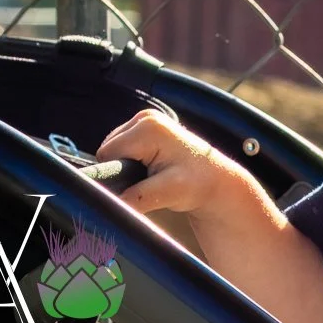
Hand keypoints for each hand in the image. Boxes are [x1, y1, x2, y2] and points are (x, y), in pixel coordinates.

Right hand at [97, 108, 240, 217]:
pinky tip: (152, 168)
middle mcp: (144, 118)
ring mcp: (145, 120)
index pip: (106, 155)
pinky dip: (132, 161)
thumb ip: (137, 197)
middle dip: (121, 170)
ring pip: (113, 151)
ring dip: (126, 166)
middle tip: (150, 181)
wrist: (216, 180)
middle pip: (108, 151)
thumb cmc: (198, 184)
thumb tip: (109, 204)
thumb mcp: (168, 192)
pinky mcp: (146, 128)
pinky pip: (122, 148)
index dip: (116, 175)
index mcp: (147, 127)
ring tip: (153, 175)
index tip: (140, 185)